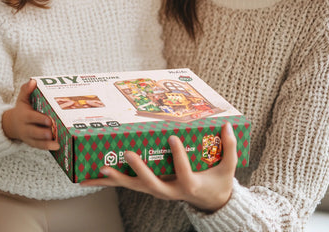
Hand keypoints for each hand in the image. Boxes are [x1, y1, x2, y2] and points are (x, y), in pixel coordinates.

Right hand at [2, 79, 59, 150]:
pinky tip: (57, 147)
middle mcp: (25, 128)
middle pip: (33, 132)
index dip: (39, 119)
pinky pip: (39, 147)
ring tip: (56, 144)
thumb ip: (26, 90)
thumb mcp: (22, 99)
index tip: (48, 120)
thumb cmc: (21, 109)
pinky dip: (47, 148)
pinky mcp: (32, 143)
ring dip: (46, 144)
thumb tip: (33, 81)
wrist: (10, 124)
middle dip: (42, 133)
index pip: (31, 118)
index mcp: (24, 116)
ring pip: (36, 142)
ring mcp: (28, 137)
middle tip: (51, 133)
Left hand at [81, 122, 236, 211]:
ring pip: (136, 187)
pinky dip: (115, 179)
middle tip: (128, 153)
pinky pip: (132, 184)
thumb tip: (228, 126)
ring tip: (100, 168)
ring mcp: (159, 191)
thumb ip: (229, 148)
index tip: (172, 136)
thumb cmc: (218, 182)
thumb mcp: (228, 168)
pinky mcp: (151, 188)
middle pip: (153, 185)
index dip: (178, 155)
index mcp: (191, 185)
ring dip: (117, 178)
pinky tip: (99, 173)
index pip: (184, 171)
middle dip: (140, 170)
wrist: (211, 202)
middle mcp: (172, 191)